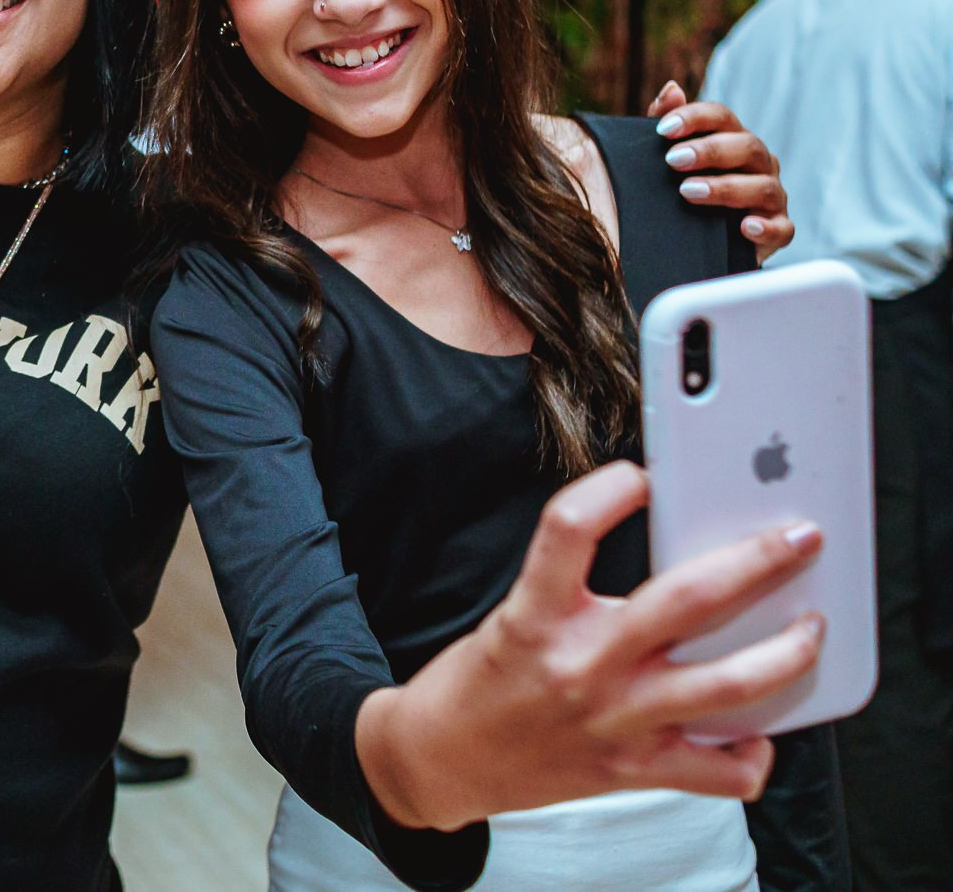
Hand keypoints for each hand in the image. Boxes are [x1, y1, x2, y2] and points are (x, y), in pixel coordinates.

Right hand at [356, 461, 823, 831]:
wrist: (440, 761)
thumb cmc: (481, 684)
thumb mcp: (514, 616)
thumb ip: (577, 591)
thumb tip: (664, 557)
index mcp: (536, 615)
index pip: (570, 526)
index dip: (611, 487)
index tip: (643, 477)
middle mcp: (582, 665)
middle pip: (688, 599)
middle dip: (758, 560)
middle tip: (797, 539)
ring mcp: (616, 721)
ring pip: (730, 684)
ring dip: (787, 653)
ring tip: (808, 630)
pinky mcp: (634, 769)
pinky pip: (720, 771)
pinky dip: (751, 754)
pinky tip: (754, 733)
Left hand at [648, 81, 793, 262]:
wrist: (694, 241)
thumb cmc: (682, 189)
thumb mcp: (667, 158)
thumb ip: (667, 124)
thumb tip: (671, 88)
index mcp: (733, 139)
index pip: (722, 117)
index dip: (695, 118)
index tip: (663, 129)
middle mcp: (758, 164)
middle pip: (746, 146)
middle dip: (710, 151)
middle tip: (674, 161)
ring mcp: (771, 196)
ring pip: (764, 186)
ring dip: (727, 188)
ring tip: (689, 192)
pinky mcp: (777, 230)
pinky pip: (782, 228)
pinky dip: (766, 228)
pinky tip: (744, 227)